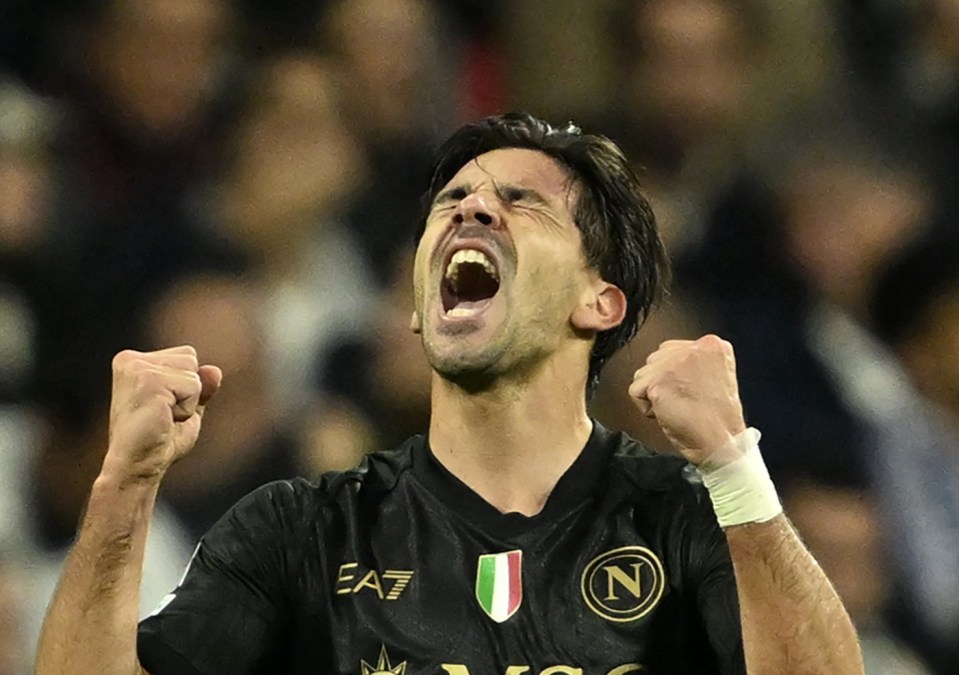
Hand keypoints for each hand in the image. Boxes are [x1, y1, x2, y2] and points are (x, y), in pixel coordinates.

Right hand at [102, 346, 221, 484]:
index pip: (186, 355)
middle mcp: (130, 360)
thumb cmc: (158, 440)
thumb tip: (215, 370)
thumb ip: (200, 386)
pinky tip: (164, 419)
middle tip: (164, 414)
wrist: (137, 466)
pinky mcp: (148, 381)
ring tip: (163, 417)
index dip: (186, 386)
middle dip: (188, 390)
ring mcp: (137, 369)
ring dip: (188, 401)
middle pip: (191, 358)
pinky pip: (192, 387)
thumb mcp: (186, 407)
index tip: (164, 407)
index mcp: (132, 361)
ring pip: (193, 373)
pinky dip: (186, 408)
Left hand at [628, 335, 745, 465]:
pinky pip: (635, 391)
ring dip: (653, 394)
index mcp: (712, 345)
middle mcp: (694, 348)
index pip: (671, 350)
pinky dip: (646, 408)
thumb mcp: (714, 375)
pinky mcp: (658, 381)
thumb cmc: (718, 418)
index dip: (673, 375)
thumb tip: (665, 362)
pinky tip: (668, 413)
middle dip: (661, 382)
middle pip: (655, 359)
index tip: (689, 391)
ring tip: (678, 406)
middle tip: (684, 401)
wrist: (721, 442)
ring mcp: (675, 363)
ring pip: (643, 374)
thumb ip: (693, 362)